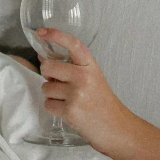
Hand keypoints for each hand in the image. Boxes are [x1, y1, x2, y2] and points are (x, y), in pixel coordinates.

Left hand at [37, 27, 132, 153]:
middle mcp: (83, 76)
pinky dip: (54, 108)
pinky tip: (68, 111)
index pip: (72, 44)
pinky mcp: (70, 111)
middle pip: (48, 67)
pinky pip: (48, 104)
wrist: (117, 128)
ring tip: (68, 100)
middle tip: (59, 83)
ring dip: (52, 95)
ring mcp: (77, 93)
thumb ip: (70, 67)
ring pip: (45, 87)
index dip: (56, 35)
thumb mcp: (92, 78)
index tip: (41, 31)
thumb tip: (43, 57)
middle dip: (47, 76)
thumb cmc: (102, 102)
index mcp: (90, 65)